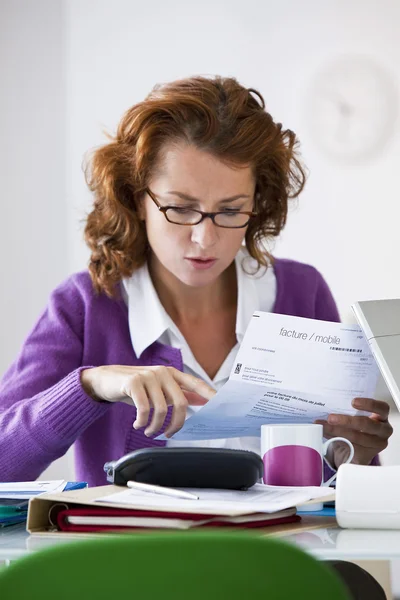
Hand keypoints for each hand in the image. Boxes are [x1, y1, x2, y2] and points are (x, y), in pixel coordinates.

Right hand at [81, 365, 215, 437]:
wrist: (106, 379)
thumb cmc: (135, 387)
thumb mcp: (158, 389)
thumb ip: (177, 393)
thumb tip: (202, 400)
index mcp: (172, 373)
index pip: (195, 383)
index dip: (208, 393)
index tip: (220, 403)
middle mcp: (162, 372)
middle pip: (180, 403)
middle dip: (175, 424)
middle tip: (167, 434)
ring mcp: (148, 376)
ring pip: (161, 409)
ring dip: (155, 426)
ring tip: (148, 430)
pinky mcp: (133, 382)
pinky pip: (144, 409)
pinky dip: (142, 422)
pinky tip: (138, 424)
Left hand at [315, 397, 392, 468]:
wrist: (355, 448)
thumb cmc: (356, 426)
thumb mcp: (356, 415)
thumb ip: (348, 409)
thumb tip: (328, 403)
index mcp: (382, 416)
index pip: (382, 408)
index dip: (369, 404)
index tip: (353, 402)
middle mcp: (383, 430)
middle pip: (367, 424)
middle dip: (347, 421)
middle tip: (331, 418)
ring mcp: (377, 444)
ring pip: (357, 437)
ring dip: (337, 431)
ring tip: (323, 426)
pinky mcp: (367, 455)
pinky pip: (351, 447)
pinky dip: (335, 439)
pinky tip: (326, 434)